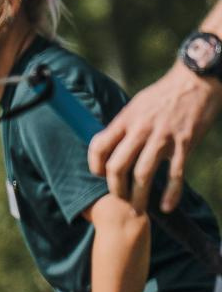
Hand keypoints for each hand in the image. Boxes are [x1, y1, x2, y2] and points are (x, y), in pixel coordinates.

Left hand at [89, 64, 221, 211]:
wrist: (197, 81)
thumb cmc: (163, 95)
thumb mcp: (136, 105)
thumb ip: (123, 126)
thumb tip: (108, 145)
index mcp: (125, 120)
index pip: (99, 147)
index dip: (94, 166)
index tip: (98, 176)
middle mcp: (140, 130)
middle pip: (117, 166)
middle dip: (115, 189)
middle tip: (118, 200)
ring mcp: (163, 138)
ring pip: (143, 175)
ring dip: (138, 197)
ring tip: (138, 210)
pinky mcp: (184, 144)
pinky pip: (175, 174)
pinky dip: (170, 193)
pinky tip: (165, 207)